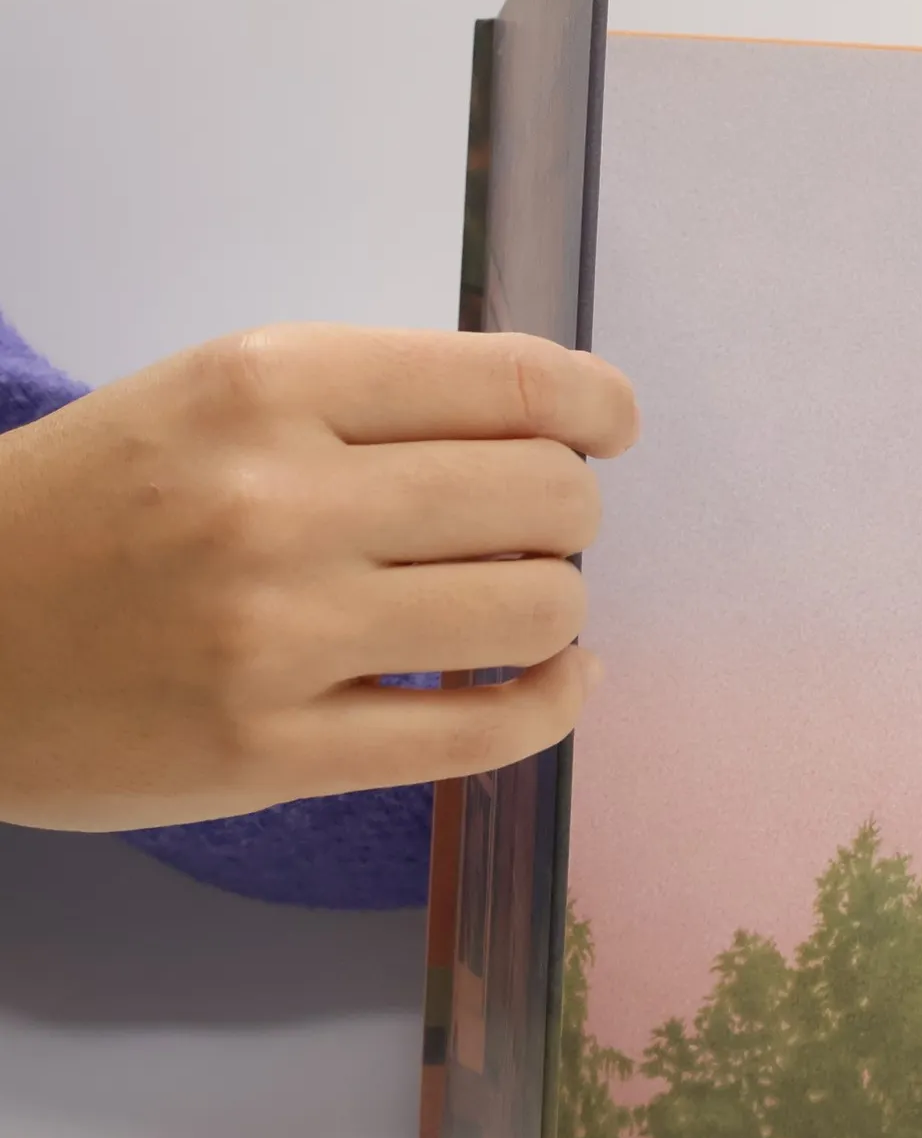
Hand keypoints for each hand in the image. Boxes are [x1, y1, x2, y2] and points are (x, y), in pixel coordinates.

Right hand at [0, 324, 637, 830]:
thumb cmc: (94, 504)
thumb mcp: (213, 397)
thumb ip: (375, 402)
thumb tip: (561, 431)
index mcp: (267, 384)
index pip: (515, 384)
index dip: (600, 409)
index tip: (611, 429)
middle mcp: (279, 500)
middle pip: (549, 497)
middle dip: (570, 513)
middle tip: (530, 528)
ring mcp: (278, 635)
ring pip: (540, 611)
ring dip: (559, 608)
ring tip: (516, 605)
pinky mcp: (276, 753)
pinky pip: (487, 732)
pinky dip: (553, 704)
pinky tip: (552, 683)